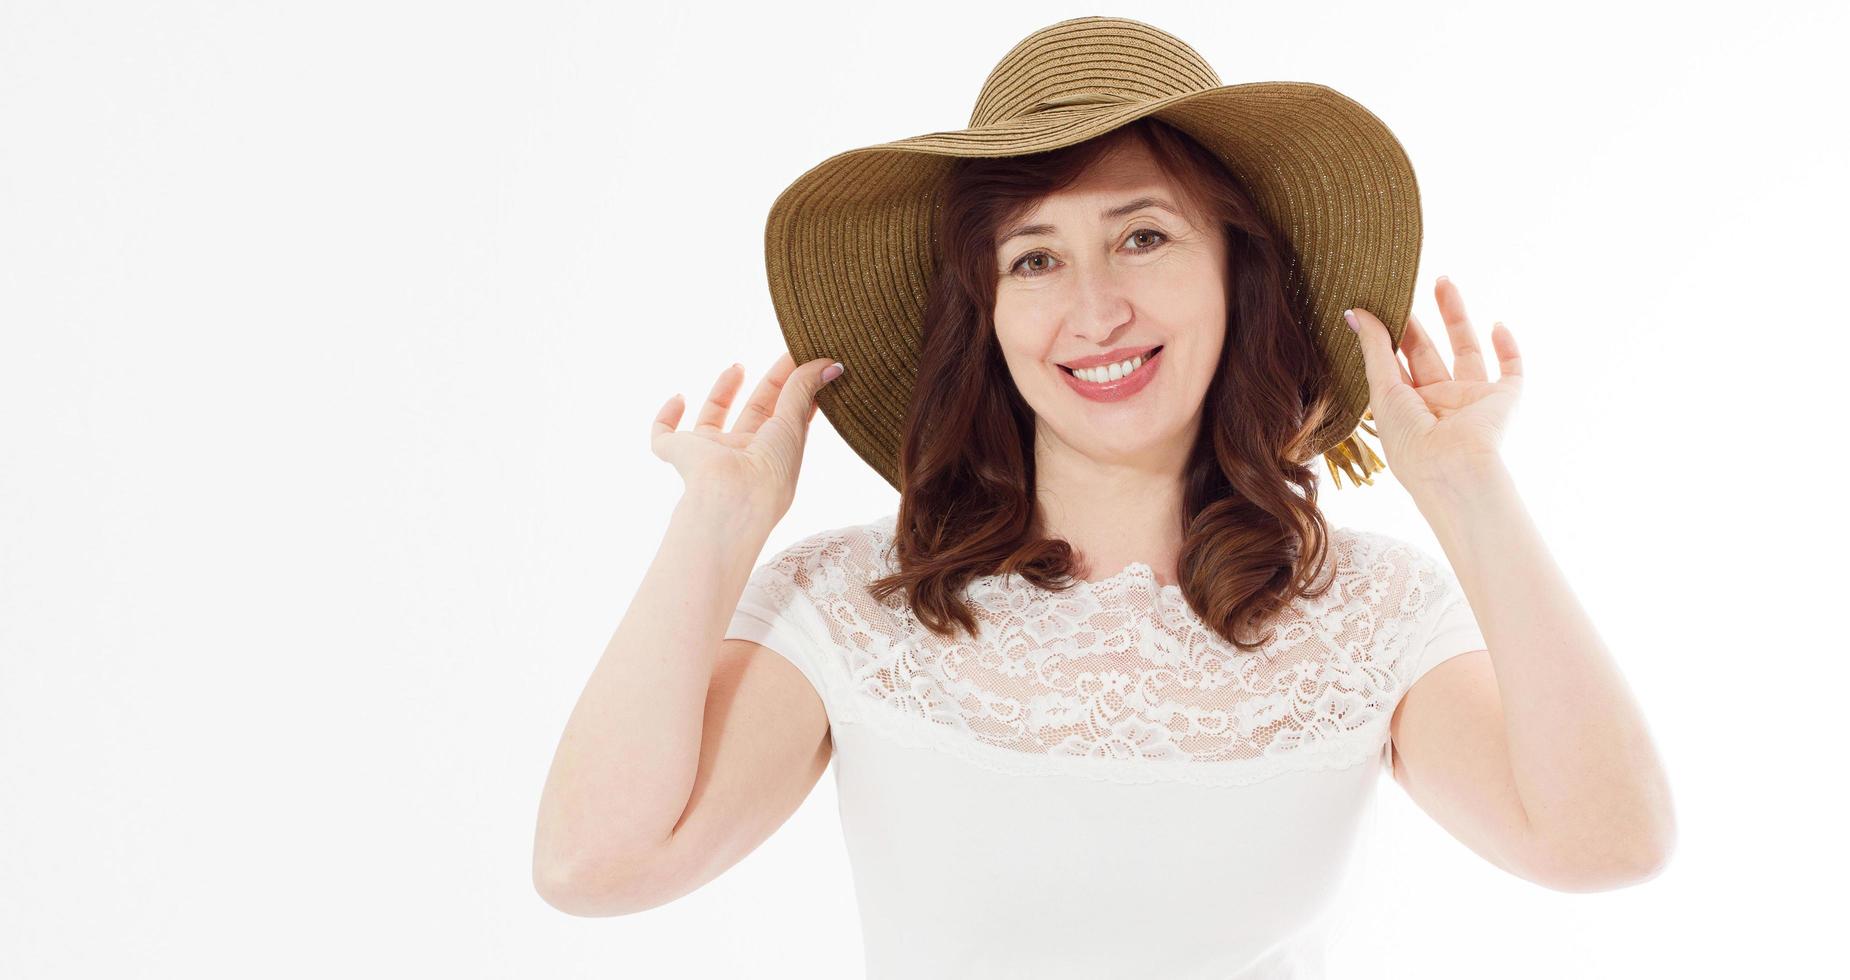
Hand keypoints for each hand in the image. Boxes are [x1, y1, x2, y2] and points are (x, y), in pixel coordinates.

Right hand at [650, 352, 842, 523]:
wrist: (730, 499)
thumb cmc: (769, 471)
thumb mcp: (792, 424)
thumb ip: (804, 390)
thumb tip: (832, 363)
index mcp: (773, 455)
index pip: (787, 417)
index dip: (796, 391)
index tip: (807, 363)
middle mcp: (742, 456)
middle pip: (755, 415)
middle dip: (769, 386)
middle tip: (785, 355)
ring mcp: (708, 456)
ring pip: (712, 422)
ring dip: (723, 393)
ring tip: (738, 366)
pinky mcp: (677, 454)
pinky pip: (663, 436)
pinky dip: (666, 417)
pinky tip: (679, 398)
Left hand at [1346, 276, 1521, 489]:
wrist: (1453, 468)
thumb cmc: (1410, 440)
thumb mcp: (1383, 390)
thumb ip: (1374, 349)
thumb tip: (1354, 311)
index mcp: (1407, 408)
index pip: (1395, 365)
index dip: (1389, 335)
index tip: (1379, 304)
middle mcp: (1438, 404)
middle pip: (1427, 353)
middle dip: (1417, 323)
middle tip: (1404, 287)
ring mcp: (1471, 401)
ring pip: (1466, 351)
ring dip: (1457, 318)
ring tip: (1443, 282)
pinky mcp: (1503, 401)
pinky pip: (1511, 370)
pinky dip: (1508, 347)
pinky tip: (1497, 324)